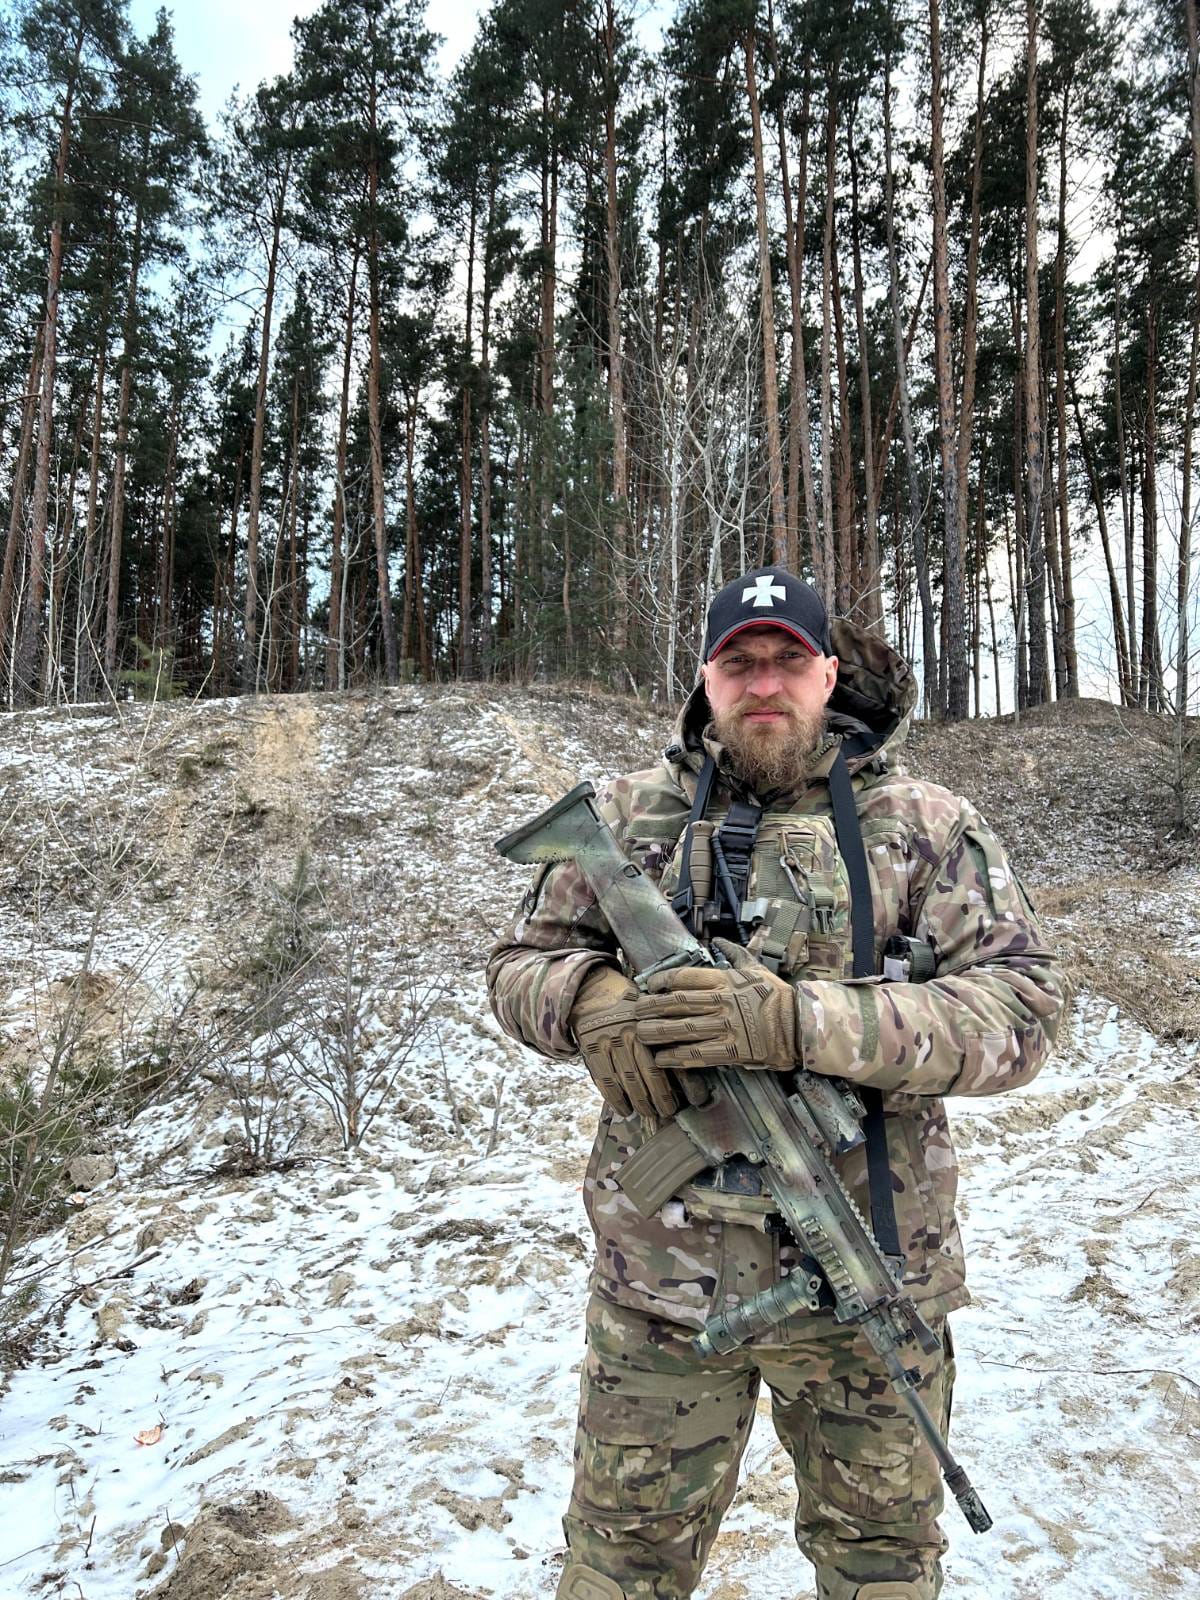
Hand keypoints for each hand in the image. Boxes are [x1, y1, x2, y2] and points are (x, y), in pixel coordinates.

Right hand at [570, 964, 680, 1118]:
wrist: (593, 991)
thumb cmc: (630, 1007)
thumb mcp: (653, 1013)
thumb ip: (669, 1037)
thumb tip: (691, 1066)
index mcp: (651, 1022)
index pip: (670, 1056)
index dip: (682, 1082)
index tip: (692, 1101)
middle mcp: (631, 1032)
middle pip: (650, 1073)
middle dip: (660, 1098)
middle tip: (667, 1112)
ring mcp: (610, 1041)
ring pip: (628, 1081)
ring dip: (640, 1102)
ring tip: (648, 1113)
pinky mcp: (592, 1049)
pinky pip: (606, 1081)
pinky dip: (616, 1100)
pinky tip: (624, 1110)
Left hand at [634, 938, 799, 1071]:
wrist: (798, 1026)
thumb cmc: (776, 996)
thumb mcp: (755, 968)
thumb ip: (735, 954)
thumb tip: (719, 941)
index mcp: (725, 980)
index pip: (685, 977)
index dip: (662, 980)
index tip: (650, 985)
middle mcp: (721, 1002)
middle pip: (676, 1003)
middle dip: (651, 1007)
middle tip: (635, 1011)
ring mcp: (725, 1028)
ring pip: (682, 1029)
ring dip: (657, 1032)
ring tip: (640, 1033)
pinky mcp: (731, 1051)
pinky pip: (697, 1055)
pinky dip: (676, 1057)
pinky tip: (661, 1058)